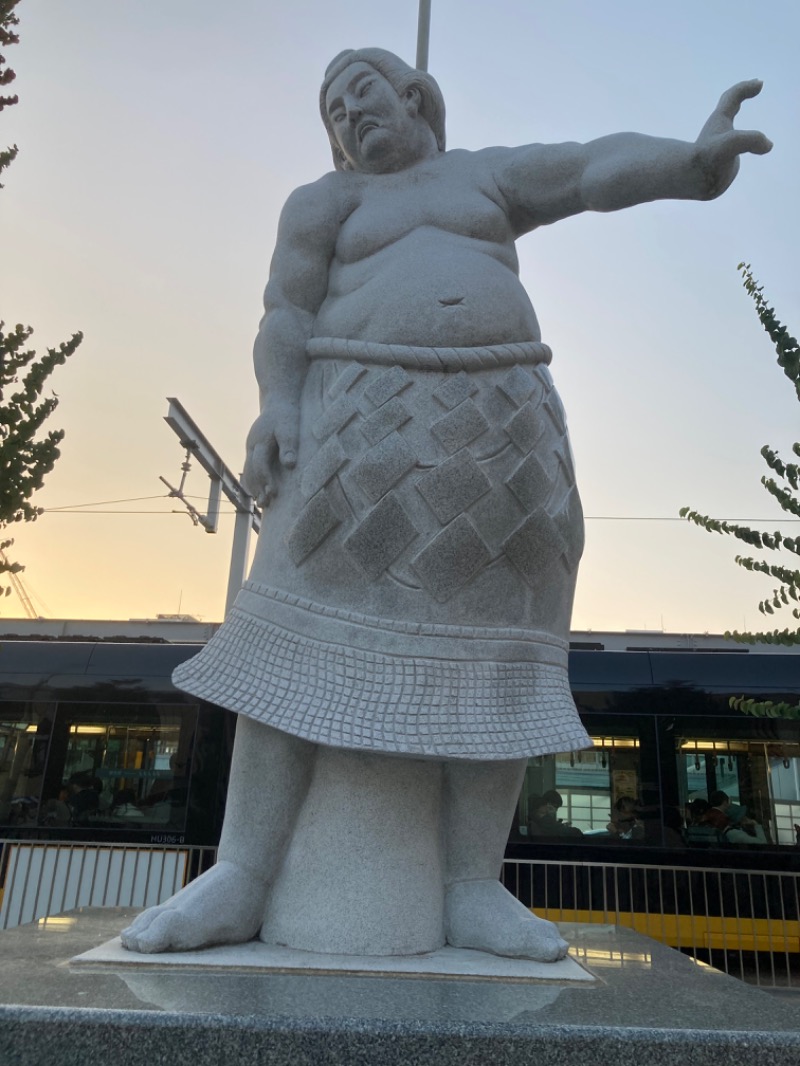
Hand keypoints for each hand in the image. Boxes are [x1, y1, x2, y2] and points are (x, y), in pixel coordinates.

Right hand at [241, 397, 298, 507]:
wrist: (278, 401)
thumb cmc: (286, 415)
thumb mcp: (289, 428)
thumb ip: (289, 446)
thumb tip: (290, 465)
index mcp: (260, 440)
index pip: (260, 465)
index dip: (266, 480)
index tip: (274, 493)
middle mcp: (251, 445)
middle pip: (251, 471)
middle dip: (258, 488)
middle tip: (267, 504)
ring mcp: (250, 447)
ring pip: (248, 470)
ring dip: (254, 487)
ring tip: (262, 503)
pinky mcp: (253, 448)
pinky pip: (249, 467)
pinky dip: (253, 480)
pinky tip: (259, 491)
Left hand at [694, 80, 771, 197]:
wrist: (690, 183)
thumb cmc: (707, 160)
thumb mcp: (731, 144)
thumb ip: (751, 139)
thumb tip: (767, 145)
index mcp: (719, 121)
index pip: (732, 97)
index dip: (746, 88)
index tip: (760, 84)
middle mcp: (717, 132)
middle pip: (728, 107)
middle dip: (741, 95)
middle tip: (756, 86)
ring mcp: (718, 146)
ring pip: (728, 128)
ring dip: (736, 119)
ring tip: (746, 120)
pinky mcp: (720, 162)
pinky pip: (732, 147)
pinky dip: (742, 143)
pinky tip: (746, 149)